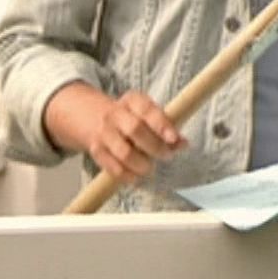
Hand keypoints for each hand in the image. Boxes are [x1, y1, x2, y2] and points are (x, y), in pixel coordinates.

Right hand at [44, 84, 186, 183]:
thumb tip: (183, 143)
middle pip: (135, 130)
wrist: (93, 117)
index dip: (161, 124)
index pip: (147, 110)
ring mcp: (104, 132)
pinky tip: (136, 177)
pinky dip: (126, 175)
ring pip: (123, 152)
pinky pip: (112, 167)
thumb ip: (166, 128)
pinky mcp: (96, 150)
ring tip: (150, 168)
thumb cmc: (130, 118)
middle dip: (154, 146)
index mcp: (132, 101)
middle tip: (166, 156)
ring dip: (141, 164)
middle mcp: (115, 114)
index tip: (174, 139)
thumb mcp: (147, 114)